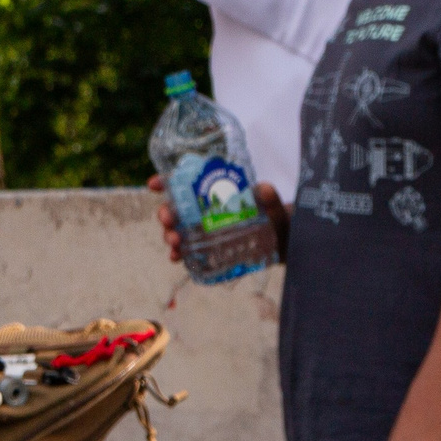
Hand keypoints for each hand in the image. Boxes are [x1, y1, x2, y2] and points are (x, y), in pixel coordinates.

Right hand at [151, 177, 289, 262]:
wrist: (288, 246)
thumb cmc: (280, 221)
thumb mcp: (278, 209)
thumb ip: (272, 200)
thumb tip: (265, 189)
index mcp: (217, 194)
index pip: (187, 185)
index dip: (166, 182)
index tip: (153, 184)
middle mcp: (207, 212)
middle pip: (177, 210)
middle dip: (165, 214)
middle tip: (167, 220)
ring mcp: (207, 232)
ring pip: (180, 231)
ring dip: (171, 235)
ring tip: (175, 242)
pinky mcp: (211, 251)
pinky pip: (190, 252)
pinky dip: (180, 254)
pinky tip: (176, 257)